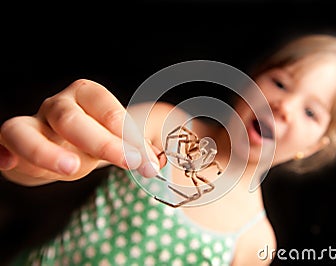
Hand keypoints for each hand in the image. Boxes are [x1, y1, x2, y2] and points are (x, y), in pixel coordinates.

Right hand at [0, 79, 164, 185]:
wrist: (62, 146)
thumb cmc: (94, 139)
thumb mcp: (118, 139)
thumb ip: (136, 146)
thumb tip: (159, 160)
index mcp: (87, 97)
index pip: (107, 109)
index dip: (128, 133)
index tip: (147, 159)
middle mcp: (58, 106)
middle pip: (72, 118)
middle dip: (102, 142)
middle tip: (130, 164)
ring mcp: (32, 123)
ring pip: (28, 130)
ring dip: (48, 151)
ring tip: (70, 169)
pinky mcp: (11, 143)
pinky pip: (3, 143)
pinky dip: (4, 153)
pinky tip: (9, 163)